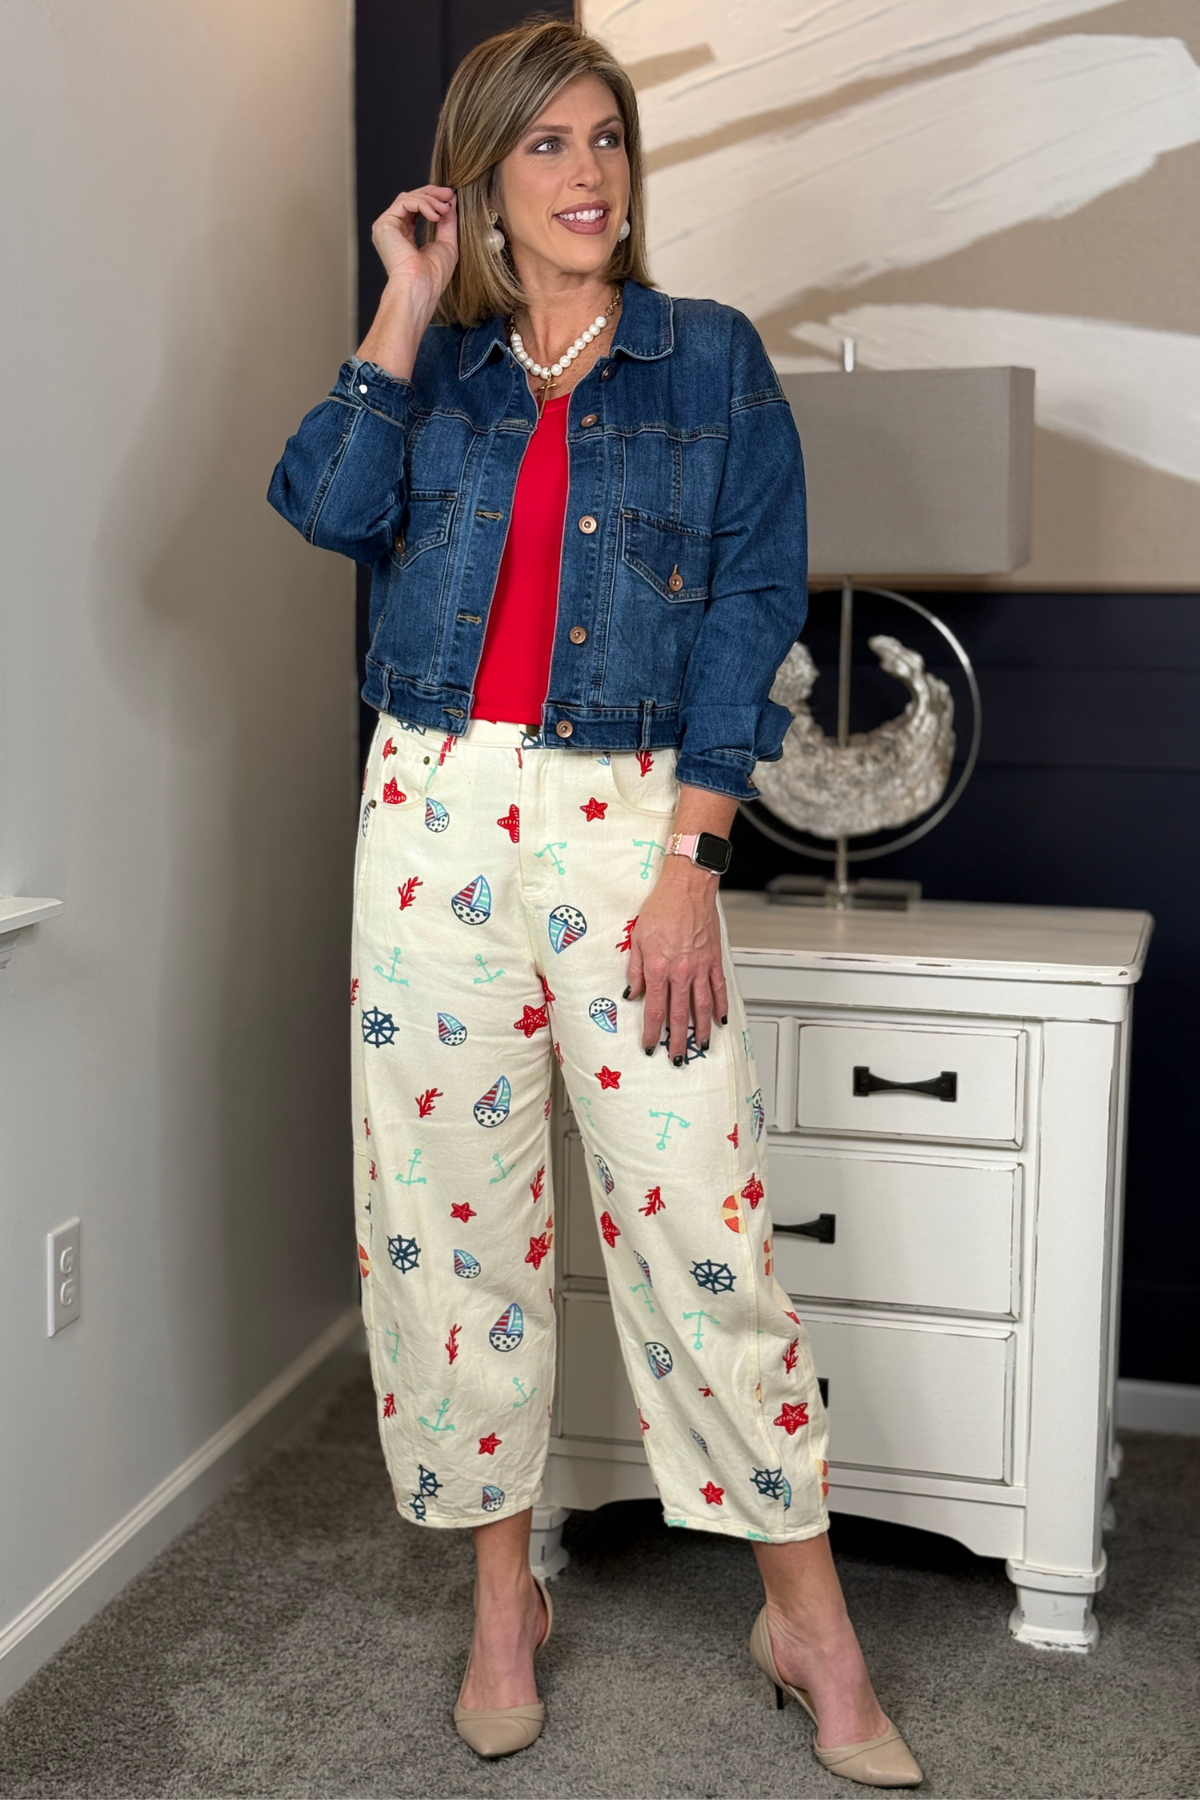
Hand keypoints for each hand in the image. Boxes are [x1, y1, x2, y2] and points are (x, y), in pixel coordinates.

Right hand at [370, 184, 458, 313]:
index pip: (417, 209)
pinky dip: (423, 205)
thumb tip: (451, 201)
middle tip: (449, 194)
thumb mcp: (446, 242)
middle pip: (411, 199)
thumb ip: (447, 221)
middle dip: (433, 194)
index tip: (451, 198)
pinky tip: (435, 215)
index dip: (434, 200)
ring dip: (430, 200)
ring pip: (408, 198)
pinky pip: (405, 202)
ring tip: (444, 209)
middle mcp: (393, 230)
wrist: (421, 287)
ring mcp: (386, 226)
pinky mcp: (385, 224)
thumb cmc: (432, 276)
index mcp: (404, 236)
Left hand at [626, 858, 728, 1061]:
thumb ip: (635, 969)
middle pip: (679, 1015)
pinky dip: (720, 1006)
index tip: (649, 1046)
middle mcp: (681, 972)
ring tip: (700, 1047)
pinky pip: (719, 988)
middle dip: (677, 1041)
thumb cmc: (661, 907)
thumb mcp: (638, 938)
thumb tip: (631, 993)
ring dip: (701, 1030)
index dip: (651, 1031)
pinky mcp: (714, 960)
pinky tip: (720, 1020)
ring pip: (702, 1007)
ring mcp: (700, 967)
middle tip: (677, 1059)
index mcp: (659, 968)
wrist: (687, 888)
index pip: (654, 1009)